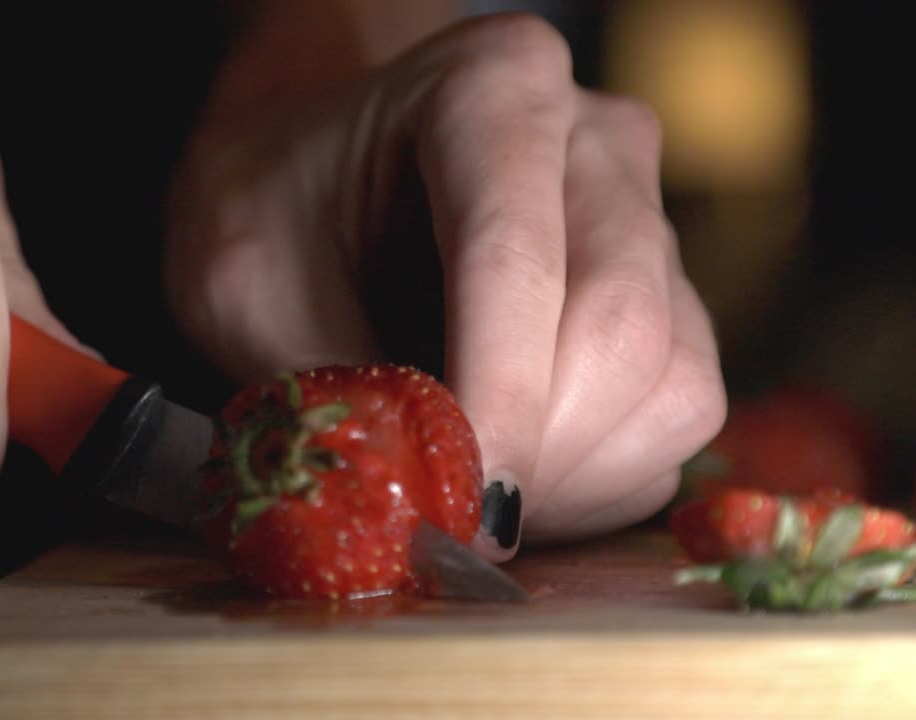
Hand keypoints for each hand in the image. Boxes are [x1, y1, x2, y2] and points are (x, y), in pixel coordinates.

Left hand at [164, 13, 727, 559]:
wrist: (317, 172)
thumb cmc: (274, 206)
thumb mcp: (242, 276)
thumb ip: (331, 383)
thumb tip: (422, 503)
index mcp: (488, 88)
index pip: (515, 257)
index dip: (496, 397)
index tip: (462, 506)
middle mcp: (596, 143)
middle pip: (621, 326)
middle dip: (539, 452)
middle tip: (455, 517)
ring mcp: (647, 219)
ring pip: (672, 383)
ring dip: (575, 478)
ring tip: (474, 494)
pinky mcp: (668, 297)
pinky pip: (674, 418)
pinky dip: (599, 480)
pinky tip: (514, 473)